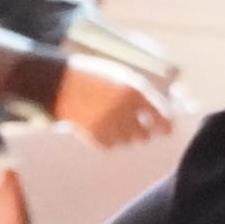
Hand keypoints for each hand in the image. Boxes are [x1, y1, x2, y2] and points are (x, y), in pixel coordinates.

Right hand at [54, 55, 175, 148]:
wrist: (59, 83)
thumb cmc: (95, 77)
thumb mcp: (123, 78)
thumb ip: (143, 96)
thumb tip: (165, 113)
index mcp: (135, 91)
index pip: (161, 117)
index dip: (165, 127)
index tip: (165, 130)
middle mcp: (123, 109)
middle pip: (144, 136)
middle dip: (141, 131)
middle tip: (134, 125)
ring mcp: (106, 123)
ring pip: (126, 142)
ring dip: (122, 135)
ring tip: (111, 121)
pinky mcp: (91, 134)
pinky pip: (108, 146)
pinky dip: (106, 140)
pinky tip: (99, 126)